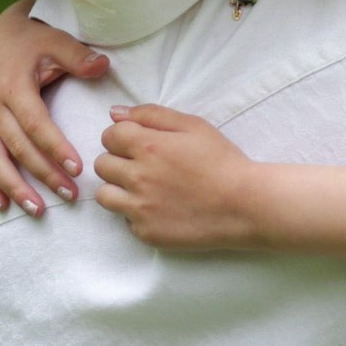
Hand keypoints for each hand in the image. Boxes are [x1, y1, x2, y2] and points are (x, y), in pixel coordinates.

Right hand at [0, 0, 109, 216]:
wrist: (2, 37)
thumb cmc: (36, 42)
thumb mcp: (56, 41)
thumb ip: (78, 56)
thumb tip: (103, 66)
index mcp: (12, 86)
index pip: (36, 124)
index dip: (55, 149)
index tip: (77, 170)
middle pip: (17, 148)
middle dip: (43, 175)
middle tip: (70, 195)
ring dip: (13, 188)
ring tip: (38, 210)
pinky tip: (1, 205)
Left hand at [93, 104, 263, 250]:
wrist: (244, 205)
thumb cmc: (221, 161)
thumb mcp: (193, 125)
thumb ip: (151, 115)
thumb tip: (115, 113)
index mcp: (147, 146)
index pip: (109, 136)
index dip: (121, 137)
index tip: (137, 144)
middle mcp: (137, 177)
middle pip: (102, 164)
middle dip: (118, 161)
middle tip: (143, 166)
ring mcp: (139, 208)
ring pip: (104, 194)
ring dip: (118, 188)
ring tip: (142, 189)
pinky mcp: (146, 232)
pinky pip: (125, 220)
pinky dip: (137, 213)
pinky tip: (160, 208)